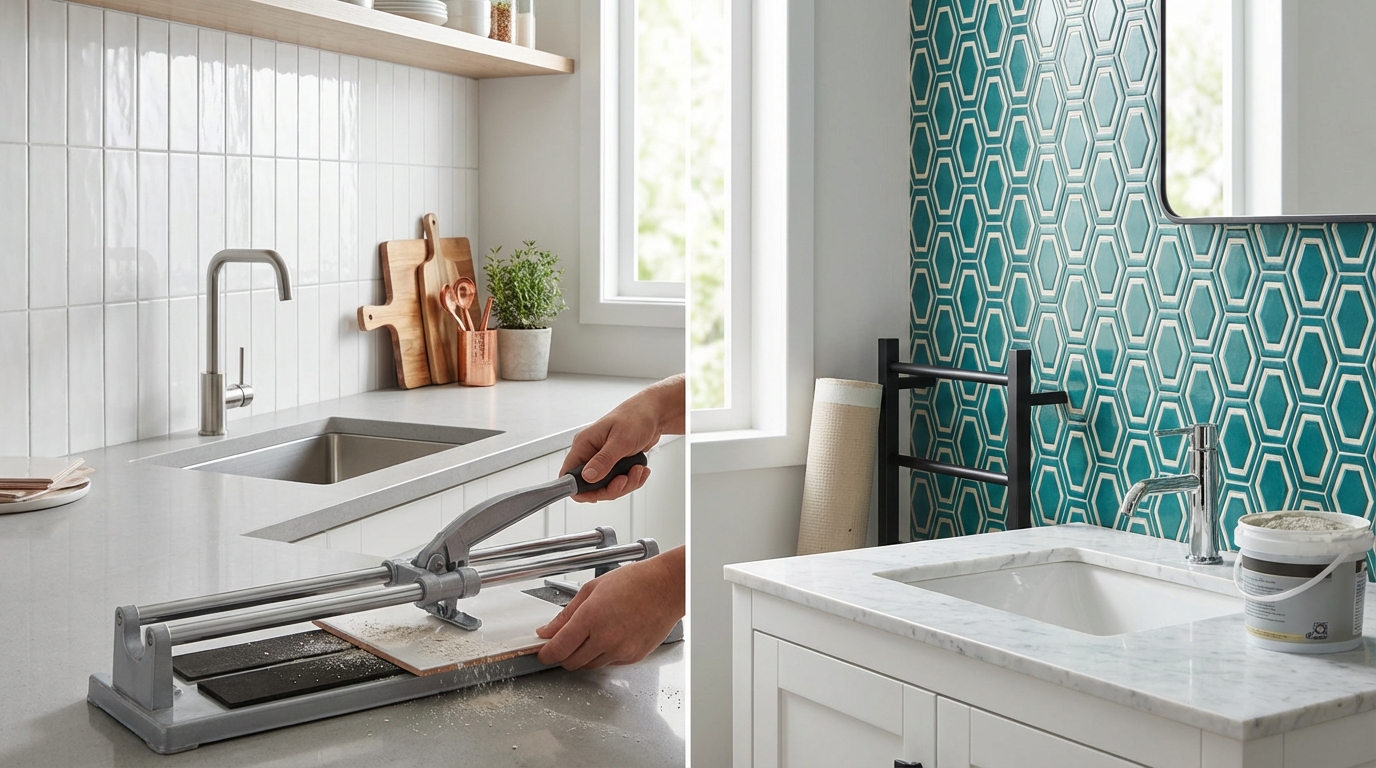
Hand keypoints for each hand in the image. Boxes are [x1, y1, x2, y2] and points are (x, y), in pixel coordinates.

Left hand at [535, 546, 684, 669]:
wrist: (667, 588)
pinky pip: (609, 664)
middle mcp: (605, 638)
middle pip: (571, 663)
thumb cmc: (634, 582)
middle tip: (565, 642)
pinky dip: (603, 655)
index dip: (545, 654)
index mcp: (591, 617)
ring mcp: (621, 651)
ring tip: (592, 634)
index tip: (542, 652)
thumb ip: (566, 614)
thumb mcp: (592, 589)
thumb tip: (548, 630)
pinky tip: (610, 636)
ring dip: (583, 656)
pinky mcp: (633, 657)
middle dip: (563, 655)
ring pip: (589, 666)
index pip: (558, 649)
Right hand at [561, 374, 684, 501]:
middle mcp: (590, 453)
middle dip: (611, 488)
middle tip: (624, 479)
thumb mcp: (621, 440)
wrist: (654, 414)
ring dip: (626, 484)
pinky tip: (640, 469)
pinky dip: (632, 480)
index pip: (568, 474)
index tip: (595, 494)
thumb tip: (588, 476)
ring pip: (607, 487)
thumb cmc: (636, 417)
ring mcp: (603, 460)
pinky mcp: (615, 464)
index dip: (578, 489)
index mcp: (584, 444)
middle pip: (590, 487)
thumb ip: (604, 460)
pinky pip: (619, 482)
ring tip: (637, 469)